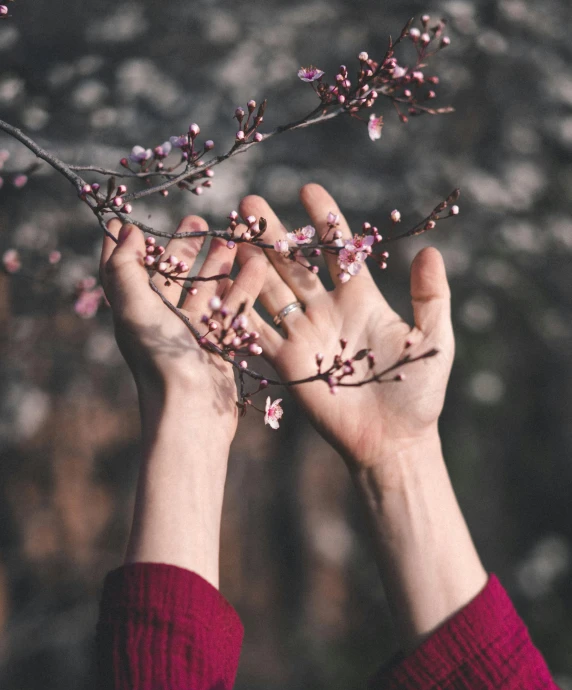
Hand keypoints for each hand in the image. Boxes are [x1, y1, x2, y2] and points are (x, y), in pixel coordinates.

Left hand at [100, 216, 265, 432]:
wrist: (192, 408)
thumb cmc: (159, 356)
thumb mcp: (133, 306)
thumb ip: (125, 267)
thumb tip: (122, 230)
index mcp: (134, 311)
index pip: (124, 271)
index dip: (124, 246)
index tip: (129, 220)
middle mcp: (161, 322)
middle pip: (171, 276)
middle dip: (184, 248)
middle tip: (199, 221)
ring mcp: (192, 334)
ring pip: (206, 290)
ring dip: (218, 264)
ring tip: (234, 237)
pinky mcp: (218, 346)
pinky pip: (231, 311)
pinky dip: (244, 288)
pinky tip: (257, 266)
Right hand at [236, 184, 454, 469]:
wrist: (391, 439)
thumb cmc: (417, 392)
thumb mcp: (433, 339)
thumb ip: (431, 297)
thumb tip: (430, 251)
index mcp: (360, 298)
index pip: (337, 250)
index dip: (323, 220)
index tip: (307, 189)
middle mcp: (326, 311)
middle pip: (293, 264)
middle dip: (272, 234)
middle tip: (249, 204)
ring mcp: (303, 335)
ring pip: (271, 291)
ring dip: (251, 264)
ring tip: (232, 235)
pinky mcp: (286, 363)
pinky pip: (259, 333)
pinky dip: (241, 312)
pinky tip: (222, 287)